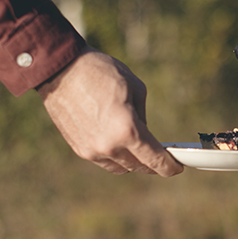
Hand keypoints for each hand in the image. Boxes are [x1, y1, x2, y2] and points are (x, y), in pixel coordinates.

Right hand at [37, 47, 183, 176]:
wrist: (61, 69)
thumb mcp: (136, 89)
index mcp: (128, 130)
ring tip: (140, 152)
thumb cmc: (102, 73)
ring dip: (133, 162)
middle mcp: (110, 146)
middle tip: (162, 159)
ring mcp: (92, 150)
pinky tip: (119, 146)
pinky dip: (115, 157)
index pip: (154, 159)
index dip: (168, 167)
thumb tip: (144, 135)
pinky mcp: (79, 149)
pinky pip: (104, 161)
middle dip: (153, 165)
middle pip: (139, 166)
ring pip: (121, 167)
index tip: (176, 168)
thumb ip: (143, 118)